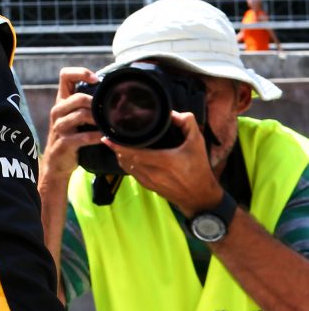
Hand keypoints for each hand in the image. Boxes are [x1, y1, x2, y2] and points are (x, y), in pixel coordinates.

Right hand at [39, 67, 102, 184]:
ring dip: (99, 120)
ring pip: (81, 115)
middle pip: (78, 97)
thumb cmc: (71, 137)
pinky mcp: (63, 142)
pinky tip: (104, 138)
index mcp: (61, 101)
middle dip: (96, 104)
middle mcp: (58, 110)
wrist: (57, 163)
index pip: (65, 75)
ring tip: (110, 125)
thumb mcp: (75, 118)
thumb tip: (118, 96)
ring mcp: (59, 126)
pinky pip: (83, 137)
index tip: (96, 80)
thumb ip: (88, 106)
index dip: (81, 73)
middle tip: (110, 111)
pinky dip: (96, 137)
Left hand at [107, 111, 222, 215]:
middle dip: (116, 148)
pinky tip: (125, 157)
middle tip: (110, 137)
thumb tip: (172, 113)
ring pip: (127, 167)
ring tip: (115, 145)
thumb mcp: (197, 143)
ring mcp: (150, 182)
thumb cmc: (199, 169)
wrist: (201, 197)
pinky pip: (132, 174)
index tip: (108, 138)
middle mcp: (154, 173)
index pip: (134, 153)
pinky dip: (127, 165)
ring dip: (119, 156)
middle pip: (126, 159)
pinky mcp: (149, 187)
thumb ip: (187, 124)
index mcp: (164, 161)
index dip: (118, 145)